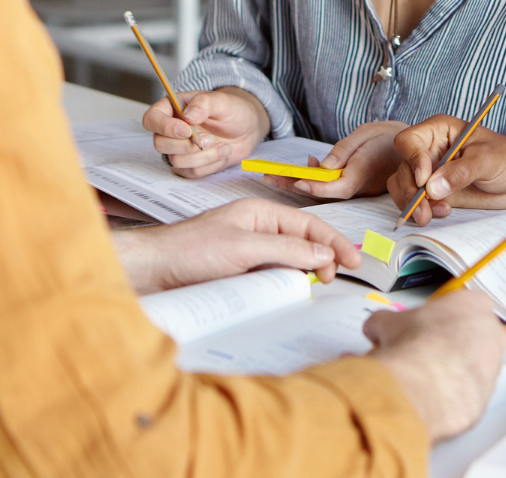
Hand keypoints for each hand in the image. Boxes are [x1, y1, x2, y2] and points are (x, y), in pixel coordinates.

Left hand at [110, 197, 361, 293]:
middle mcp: (258, 230)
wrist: (151, 271)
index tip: (354, 260)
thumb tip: (324, 254)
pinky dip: (285, 284)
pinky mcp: (239, 272)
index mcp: (261, 213)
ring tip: (316, 286)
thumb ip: (287, 249)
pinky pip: (272, 276)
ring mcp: (249, 252)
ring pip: (289, 261)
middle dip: (323, 258)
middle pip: (303, 242)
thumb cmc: (188, 250)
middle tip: (334, 279)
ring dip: (304, 273)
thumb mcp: (244, 247)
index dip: (334, 241)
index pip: (309, 224)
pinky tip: (290, 293)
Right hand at [143, 87, 268, 178]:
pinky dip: (210, 164)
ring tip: (223, 145)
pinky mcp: (189, 165)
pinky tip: (222, 152)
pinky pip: (191, 172)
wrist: (247, 128)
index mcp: (171, 108)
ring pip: (176, 161)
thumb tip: (188, 115)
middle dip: (188, 145)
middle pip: (160, 144)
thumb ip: (204, 103)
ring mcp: (178, 149)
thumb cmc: (232, 110)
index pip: (152, 119)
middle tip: (211, 139)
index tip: (186, 130)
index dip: (165, 127)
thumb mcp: (222, 100)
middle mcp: (170, 130)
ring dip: (203, 156)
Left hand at [263, 121, 407, 200]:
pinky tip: (304, 169)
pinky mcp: (353, 188)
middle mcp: (357, 187)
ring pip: (322, 191)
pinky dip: (312, 180)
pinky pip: (329, 188)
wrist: (411, 148)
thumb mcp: (364, 135)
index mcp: (361, 175)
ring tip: (273, 175)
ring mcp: (354, 190)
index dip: (313, 186)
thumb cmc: (387, 137)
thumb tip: (320, 166)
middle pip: (320, 192)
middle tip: (267, 178)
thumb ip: (343, 151)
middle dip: (291, 185)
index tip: (295, 181)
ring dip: (297, 183)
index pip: (334, 187)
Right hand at [365, 290, 505, 440]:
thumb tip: (377, 328)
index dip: (437, 318)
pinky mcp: (488, 393)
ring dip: (450, 369)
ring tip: (422, 375)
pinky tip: (432, 392)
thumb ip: (385, 322)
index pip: (459, 306)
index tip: (423, 327)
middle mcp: (491, 331)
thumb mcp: (387, 323)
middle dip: (446, 344)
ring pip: (471, 364)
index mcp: (473, 304)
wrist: (421, 385)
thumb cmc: (415, 347)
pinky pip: (469, 390)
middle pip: (469, 335)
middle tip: (420, 352)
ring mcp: (493, 364)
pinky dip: (452, 392)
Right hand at [387, 115, 505, 226]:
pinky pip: (414, 201)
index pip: (409, 140)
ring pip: (403, 186)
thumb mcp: (487, 160)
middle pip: (403, 168)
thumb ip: (460, 172)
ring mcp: (430, 172)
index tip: (425, 180)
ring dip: (412, 204)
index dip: (412, 160)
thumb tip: (432, 188)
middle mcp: (429, 150)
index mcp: (439, 131)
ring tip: (432, 215)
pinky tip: (442, 212)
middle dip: (410, 191)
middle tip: (423, 211)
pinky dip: (421, 210)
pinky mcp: (434, 192)